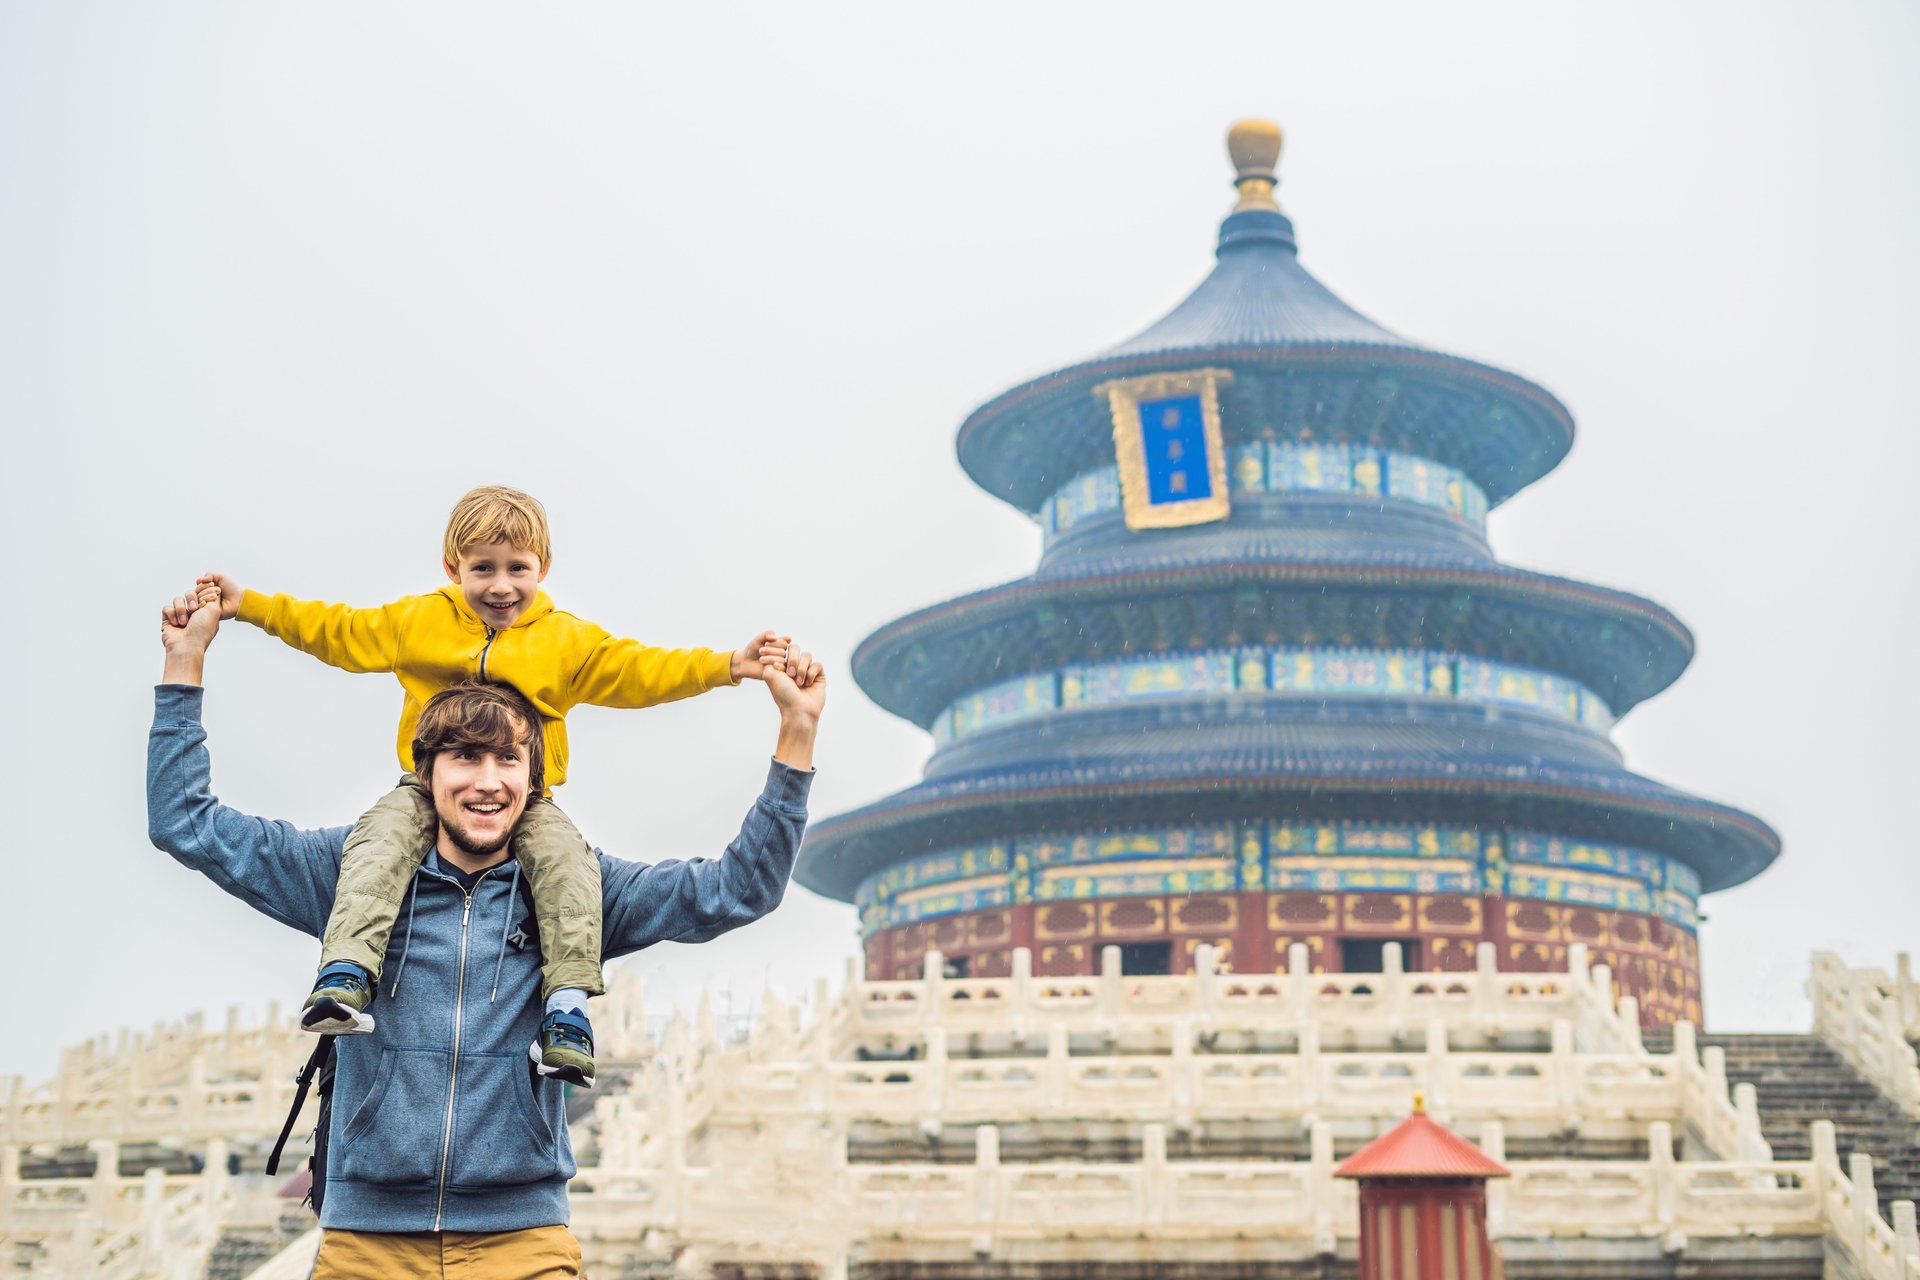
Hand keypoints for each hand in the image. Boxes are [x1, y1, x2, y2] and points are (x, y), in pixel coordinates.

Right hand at [160, 591, 220, 684]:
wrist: (187, 645)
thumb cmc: (202, 630)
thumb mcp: (214, 611)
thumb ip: (213, 597)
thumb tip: (213, 588)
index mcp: (206, 610)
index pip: (202, 593)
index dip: (203, 591)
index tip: (204, 595)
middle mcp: (193, 612)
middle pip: (189, 593)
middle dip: (192, 599)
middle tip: (194, 610)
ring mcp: (180, 614)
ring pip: (177, 599)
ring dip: (181, 610)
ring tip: (184, 622)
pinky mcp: (168, 618)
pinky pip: (167, 608)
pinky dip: (171, 615)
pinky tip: (176, 624)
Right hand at [194, 572, 243, 620]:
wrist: (239, 600)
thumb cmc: (232, 588)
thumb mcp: (221, 577)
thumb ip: (209, 575)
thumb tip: (198, 580)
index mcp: (207, 589)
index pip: (197, 586)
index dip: (203, 584)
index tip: (213, 584)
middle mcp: (204, 597)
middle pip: (194, 592)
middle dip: (205, 589)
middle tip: (218, 590)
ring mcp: (205, 605)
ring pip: (196, 599)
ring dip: (206, 595)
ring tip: (217, 596)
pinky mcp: (206, 613)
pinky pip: (198, 607)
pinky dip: (204, 602)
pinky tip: (213, 600)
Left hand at [731, 629, 790, 682]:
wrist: (745, 662)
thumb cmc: (752, 649)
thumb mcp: (759, 638)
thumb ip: (767, 634)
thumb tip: (775, 637)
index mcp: (780, 645)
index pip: (784, 642)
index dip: (775, 643)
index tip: (765, 643)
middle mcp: (782, 654)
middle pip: (783, 651)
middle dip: (771, 650)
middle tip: (760, 651)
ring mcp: (780, 664)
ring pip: (782, 660)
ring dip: (771, 658)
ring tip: (761, 659)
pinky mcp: (777, 672)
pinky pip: (783, 669)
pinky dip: (778, 666)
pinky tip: (772, 665)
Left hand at [764, 648, 823, 769]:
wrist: (799, 710)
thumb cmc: (784, 695)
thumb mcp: (770, 674)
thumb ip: (771, 658)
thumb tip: (781, 648)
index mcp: (781, 665)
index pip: (781, 648)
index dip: (778, 650)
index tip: (774, 660)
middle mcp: (794, 666)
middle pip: (795, 648)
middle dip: (792, 659)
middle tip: (789, 674)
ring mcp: (807, 670)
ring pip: (807, 655)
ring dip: (801, 668)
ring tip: (799, 682)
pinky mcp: (819, 674)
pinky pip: (817, 664)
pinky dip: (811, 673)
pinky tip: (808, 684)